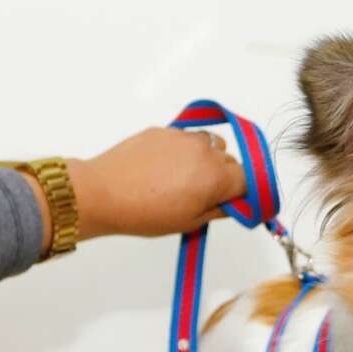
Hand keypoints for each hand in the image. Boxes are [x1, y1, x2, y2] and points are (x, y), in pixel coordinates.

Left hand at [67, 127, 249, 240]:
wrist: (103, 193)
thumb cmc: (141, 211)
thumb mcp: (189, 222)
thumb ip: (219, 210)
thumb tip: (235, 204)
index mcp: (216, 176)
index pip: (248, 180)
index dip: (242, 193)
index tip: (233, 202)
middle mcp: (204, 151)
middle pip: (231, 161)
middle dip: (224, 177)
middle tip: (203, 196)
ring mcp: (184, 137)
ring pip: (211, 144)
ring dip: (207, 159)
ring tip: (185, 179)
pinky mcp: (165, 130)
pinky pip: (186, 138)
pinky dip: (184, 151)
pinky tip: (165, 168)